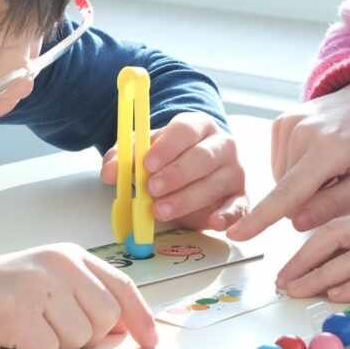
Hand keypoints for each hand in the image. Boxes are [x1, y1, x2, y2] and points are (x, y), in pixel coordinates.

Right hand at [0, 243, 157, 348]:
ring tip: (27, 328)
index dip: (140, 317)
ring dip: (54, 346)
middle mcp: (57, 265)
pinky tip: (11, 336)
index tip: (150, 340)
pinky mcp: (14, 313)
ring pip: (77, 339)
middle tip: (48, 327)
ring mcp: (36, 287)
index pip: (121, 286)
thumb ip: (85, 296)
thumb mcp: (47, 282)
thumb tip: (124, 327)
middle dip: (82, 336)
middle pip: (104, 319)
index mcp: (70, 256)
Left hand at [101, 112, 246, 231]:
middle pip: (202, 157)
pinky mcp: (240, 195)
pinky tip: (213, 223)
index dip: (167, 146)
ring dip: (186, 199)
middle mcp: (221, 145)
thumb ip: (125, 157)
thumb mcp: (145, 151)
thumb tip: (109, 172)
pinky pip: (238, 206)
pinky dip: (227, 216)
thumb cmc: (170, 157)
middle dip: (175, 174)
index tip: (147, 163)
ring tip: (160, 210)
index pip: (186, 129)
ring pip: (214, 184)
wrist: (196, 167)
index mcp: (198, 125)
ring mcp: (233, 170)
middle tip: (151, 188)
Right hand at [226, 81, 349, 240]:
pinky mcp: (281, 122)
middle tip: (341, 181)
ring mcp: (288, 123)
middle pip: (286, 192)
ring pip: (281, 180)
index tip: (238, 234)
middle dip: (308, 200)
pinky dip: (296, 169)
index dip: (262, 217)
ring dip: (303, 184)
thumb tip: (296, 222)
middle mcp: (302, 131)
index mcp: (329, 148)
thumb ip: (335, 204)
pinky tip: (318, 157)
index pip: (289, 192)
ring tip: (332, 166)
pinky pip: (279, 163)